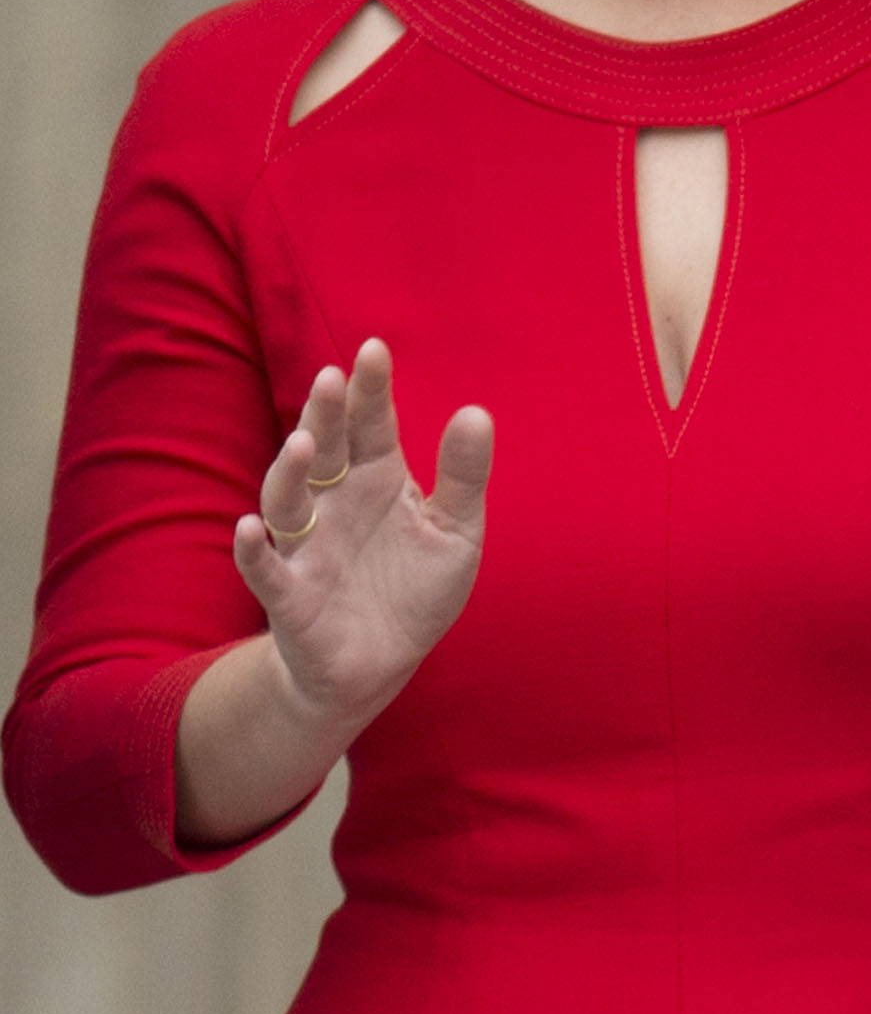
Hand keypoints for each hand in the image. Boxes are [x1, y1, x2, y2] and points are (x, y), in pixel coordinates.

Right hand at [177, 342, 491, 844]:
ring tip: (304, 444)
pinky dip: (255, 550)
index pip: (371, 425)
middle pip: (325, 451)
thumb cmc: (414, 589)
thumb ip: (464, 477)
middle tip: (333, 377)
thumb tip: (475, 411)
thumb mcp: (456, 532)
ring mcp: (307, 547)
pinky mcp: (290, 597)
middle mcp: (335, 504)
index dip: (370, 390)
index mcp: (378, 480)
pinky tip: (251, 528)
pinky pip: (266, 570)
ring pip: (287, 500)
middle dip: (325, 415)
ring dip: (291, 472)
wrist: (382, 664)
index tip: (374, 349)